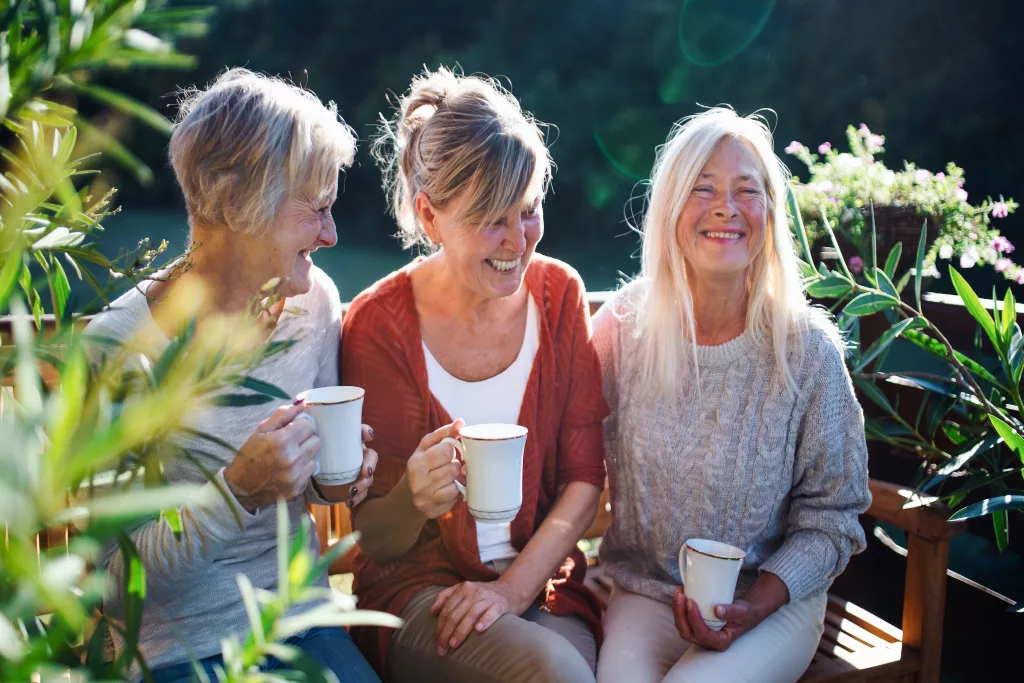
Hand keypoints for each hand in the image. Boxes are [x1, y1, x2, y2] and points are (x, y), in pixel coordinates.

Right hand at [224, 400, 319, 512]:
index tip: (292, 429)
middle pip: (316, 440)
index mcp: (281, 441)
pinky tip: (289, 469)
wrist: (240, 489)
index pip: (309, 425)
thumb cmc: (249, 456)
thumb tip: (303, 402)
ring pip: (315, 456)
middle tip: (292, 442)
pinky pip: (310, 472)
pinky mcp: (298, 489)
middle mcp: (291, 459)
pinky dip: (302, 469)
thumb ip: (283, 414)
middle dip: (305, 439)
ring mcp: (296, 476)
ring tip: (290, 457)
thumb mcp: (261, 430)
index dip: (300, 425)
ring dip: (305, 454)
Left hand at [314, 424, 377, 507]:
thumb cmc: (312, 454)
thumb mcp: (308, 442)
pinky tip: (349, 501)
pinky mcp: (355, 486)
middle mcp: (357, 455)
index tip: (368, 436)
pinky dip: (358, 498)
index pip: (362, 433)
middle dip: (370, 463)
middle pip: (371, 456)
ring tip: (351, 491)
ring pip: (369, 476)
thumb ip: (306, 429)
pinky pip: (363, 493)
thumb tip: (299, 407)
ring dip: (363, 484)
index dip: (367, 432)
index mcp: (349, 441)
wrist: (313, 478)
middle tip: (364, 472)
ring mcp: (358, 472)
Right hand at [406, 420, 464, 519]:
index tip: (447, 452)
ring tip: (448, 477)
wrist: (407, 498)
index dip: (451, 450)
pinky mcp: (434, 511)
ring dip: (456, 478)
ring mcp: (426, 498)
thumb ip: (443, 434)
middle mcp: (419, 482)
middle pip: (454, 467)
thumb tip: (460, 422)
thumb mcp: (426, 448)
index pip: (447, 450)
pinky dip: (456, 491)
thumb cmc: (421, 467)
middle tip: (448, 466)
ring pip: (456, 482)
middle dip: (454, 465)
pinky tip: (448, 488)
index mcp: (416, 463)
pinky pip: (456, 497)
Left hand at [429, 579, 526, 655]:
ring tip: (453, 644)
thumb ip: (447, 596)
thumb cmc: (484, 595)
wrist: (512, 590)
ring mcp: (488, 597)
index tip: (436, 643)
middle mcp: (474, 591)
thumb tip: (432, 611)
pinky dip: (485, 621)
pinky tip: (478, 630)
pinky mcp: (501, 604)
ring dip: (461, 631)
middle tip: (442, 649)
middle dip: (446, 633)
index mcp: (463, 588)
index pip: (447, 610)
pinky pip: (492, 612)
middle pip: (456, 614)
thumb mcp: (465, 590)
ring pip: (470, 614)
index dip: (439, 628)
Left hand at [671, 572, 788, 651]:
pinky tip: (681, 594)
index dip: (694, 619)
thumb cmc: (745, 614)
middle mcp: (708, 641)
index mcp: (720, 641)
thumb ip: (732, 612)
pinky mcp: (696, 627)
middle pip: (687, 632)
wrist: (744, 613)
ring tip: (679, 592)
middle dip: (680, 613)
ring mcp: (701, 635)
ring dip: (677, 610)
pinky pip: (683, 620)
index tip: (691, 602)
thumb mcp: (742, 612)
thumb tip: (717, 610)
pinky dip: (679, 608)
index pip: (702, 634)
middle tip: (680, 595)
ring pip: (682, 627)